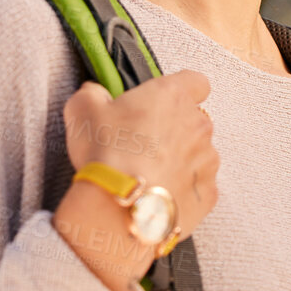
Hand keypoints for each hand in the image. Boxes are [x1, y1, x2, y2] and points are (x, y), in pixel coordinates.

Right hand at [55, 71, 219, 290]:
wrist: (117, 209)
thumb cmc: (105, 155)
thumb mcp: (82, 110)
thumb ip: (94, 92)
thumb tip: (96, 93)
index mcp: (172, 96)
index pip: (195, 82)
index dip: (181, 90)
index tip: (165, 102)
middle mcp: (198, 124)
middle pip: (194, 121)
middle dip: (173, 130)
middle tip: (142, 144)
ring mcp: (207, 160)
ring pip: (199, 154)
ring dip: (180, 160)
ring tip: (148, 175)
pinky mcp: (208, 193)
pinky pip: (199, 186)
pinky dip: (183, 189)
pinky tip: (158, 195)